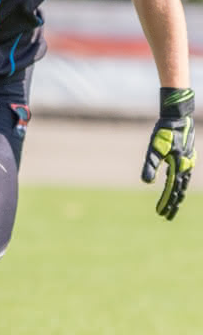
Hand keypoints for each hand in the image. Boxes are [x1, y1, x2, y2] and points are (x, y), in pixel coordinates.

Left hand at [142, 87, 193, 219]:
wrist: (179, 117)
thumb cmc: (165, 131)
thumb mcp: (155, 148)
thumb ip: (151, 165)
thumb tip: (146, 182)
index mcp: (179, 166)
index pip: (171, 190)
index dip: (165, 202)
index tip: (160, 214)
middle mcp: (186, 166)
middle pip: (179, 191)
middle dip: (172, 204)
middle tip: (166, 217)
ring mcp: (188, 162)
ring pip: (183, 184)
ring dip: (177, 196)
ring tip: (172, 205)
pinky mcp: (187, 157)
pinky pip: (184, 175)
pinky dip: (180, 184)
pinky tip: (176, 186)